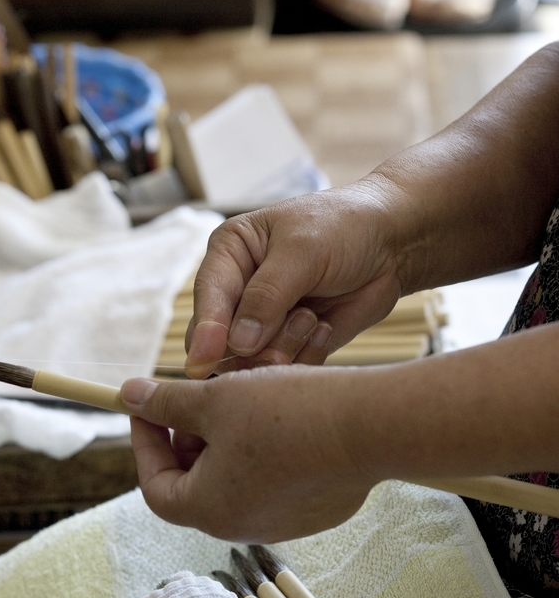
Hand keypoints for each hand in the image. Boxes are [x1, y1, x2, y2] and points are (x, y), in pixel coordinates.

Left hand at [121, 367, 377, 542]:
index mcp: (210, 510)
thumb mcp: (213, 398)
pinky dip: (259, 450)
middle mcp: (244, 527)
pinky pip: (271, 481)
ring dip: (223, 442)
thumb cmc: (287, 412)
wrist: (373, 424)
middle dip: (186, 439)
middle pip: (194, 486)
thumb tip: (129, 395)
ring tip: (234, 400)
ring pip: (233, 480)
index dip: (145, 443)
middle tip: (192, 401)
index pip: (155, 486)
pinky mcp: (315, 510)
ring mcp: (283, 522)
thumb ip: (165, 403)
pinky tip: (273, 414)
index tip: (148, 406)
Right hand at [184, 184, 404, 378]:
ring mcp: (263, 320)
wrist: (394, 242)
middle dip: (251, 347)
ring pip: (250, 360)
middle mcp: (239, 290)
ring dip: (284, 348)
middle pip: (220, 338)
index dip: (205, 330)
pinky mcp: (290, 343)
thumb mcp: (302, 251)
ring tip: (314, 319)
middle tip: (283, 342)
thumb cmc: (344, 228)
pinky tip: (325, 327)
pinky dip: (306, 356)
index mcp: (229, 254)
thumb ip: (267, 296)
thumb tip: (238, 342)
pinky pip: (284, 369)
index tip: (203, 361)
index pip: (207, 297)